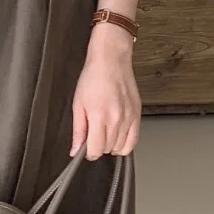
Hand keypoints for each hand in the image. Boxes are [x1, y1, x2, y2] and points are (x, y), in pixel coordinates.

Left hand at [71, 24, 141, 159]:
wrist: (111, 60)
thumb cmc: (93, 77)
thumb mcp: (78, 104)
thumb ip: (78, 130)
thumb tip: (76, 150)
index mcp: (99, 115)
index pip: (96, 150)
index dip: (89, 153)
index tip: (86, 148)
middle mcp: (116, 118)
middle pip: (108, 149)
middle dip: (99, 147)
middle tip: (93, 135)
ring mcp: (129, 117)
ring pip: (121, 147)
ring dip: (111, 145)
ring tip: (104, 133)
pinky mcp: (137, 114)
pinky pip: (134, 140)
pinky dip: (125, 144)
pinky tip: (117, 137)